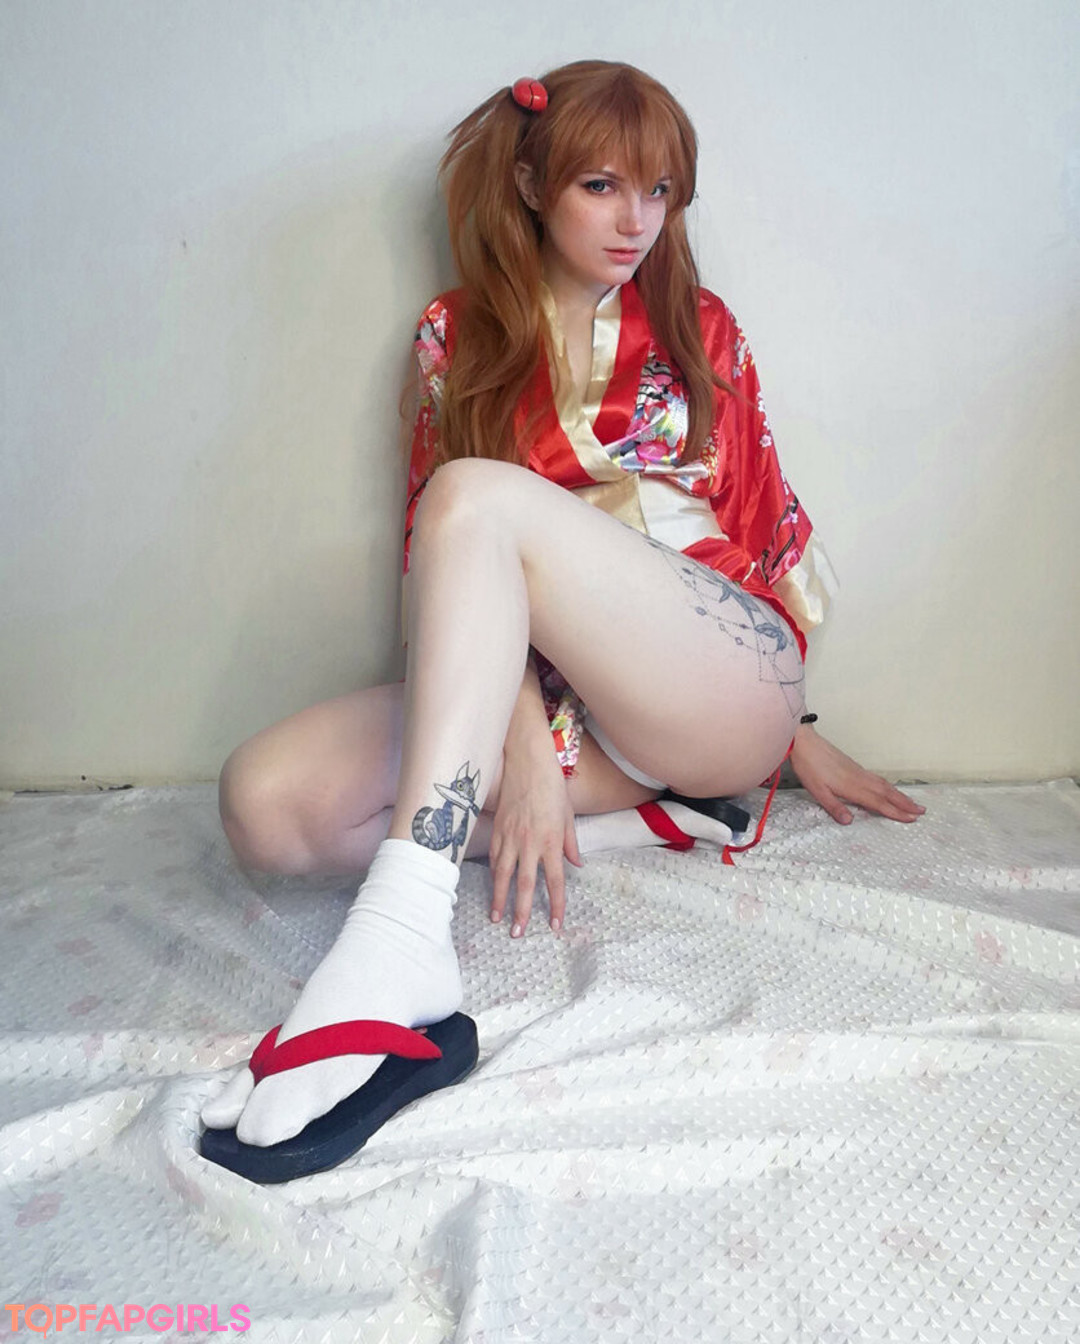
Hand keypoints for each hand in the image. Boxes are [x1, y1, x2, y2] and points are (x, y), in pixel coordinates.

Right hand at [489, 738, 581, 937]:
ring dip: (500, 899)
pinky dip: (494, 875)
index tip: (554, 924)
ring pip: (503, 875)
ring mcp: (510, 836)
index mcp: (551, 840)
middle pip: (525, 885)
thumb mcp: (568, 815)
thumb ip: (571, 843)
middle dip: (521, 912)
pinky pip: (495, 857)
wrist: (528, 761)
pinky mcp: (497, 828)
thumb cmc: (552, 786)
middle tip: (517, 933)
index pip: (555, 881)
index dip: (555, 905)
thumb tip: (576, 865)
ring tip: (497, 918)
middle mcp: (529, 842)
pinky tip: (493, 886)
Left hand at [789, 724, 925, 825]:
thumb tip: (849, 822)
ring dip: (900, 795)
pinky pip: (878, 778)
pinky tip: (889, 788)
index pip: (878, 803)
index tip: (911, 819)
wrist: (805, 742)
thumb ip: (834, 807)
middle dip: (905, 804)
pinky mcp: (855, 766)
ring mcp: (859, 771)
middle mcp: (860, 779)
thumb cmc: (809, 767)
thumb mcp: (817, 791)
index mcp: (852, 787)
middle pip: (887, 793)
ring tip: (912, 802)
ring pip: (884, 785)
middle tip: (922, 812)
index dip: (895, 812)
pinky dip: (889, 786)